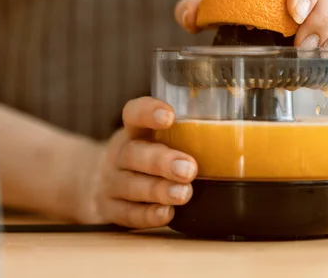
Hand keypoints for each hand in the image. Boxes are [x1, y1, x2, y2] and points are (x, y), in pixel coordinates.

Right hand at [77, 97, 196, 228]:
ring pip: (131, 185)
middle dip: (162, 161)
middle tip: (189, 168)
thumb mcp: (149, 139)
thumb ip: (181, 136)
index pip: (133, 114)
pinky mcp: (108, 209)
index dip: (148, 112)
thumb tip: (237, 135)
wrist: (90, 183)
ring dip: (158, 190)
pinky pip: (127, 214)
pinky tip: (166, 213)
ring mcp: (110, 183)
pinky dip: (147, 215)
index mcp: (132, 132)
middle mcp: (118, 155)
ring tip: (184, 194)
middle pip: (134, 154)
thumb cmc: (138, 157)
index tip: (169, 116)